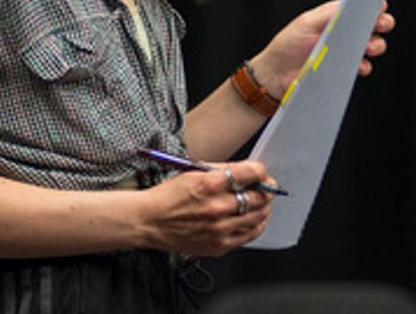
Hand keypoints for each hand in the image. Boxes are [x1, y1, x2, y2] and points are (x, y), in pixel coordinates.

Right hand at [138, 160, 273, 256]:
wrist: (149, 221)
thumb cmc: (168, 196)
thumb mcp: (193, 172)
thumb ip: (222, 170)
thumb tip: (247, 171)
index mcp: (210, 183)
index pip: (250, 173)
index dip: (261, 171)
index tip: (261, 172)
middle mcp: (216, 207)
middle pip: (259, 197)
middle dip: (266, 190)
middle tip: (266, 187)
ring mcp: (219, 229)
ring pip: (258, 217)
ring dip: (264, 207)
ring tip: (263, 203)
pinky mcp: (218, 245)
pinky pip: (249, 235)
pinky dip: (257, 225)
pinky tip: (256, 219)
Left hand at [249, 0, 395, 94]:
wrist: (276, 76)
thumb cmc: (287, 45)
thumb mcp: (307, 23)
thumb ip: (330, 13)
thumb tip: (352, 4)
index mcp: (334, 17)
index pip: (359, 7)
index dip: (372, 6)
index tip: (380, 6)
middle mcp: (342, 33)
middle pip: (370, 25)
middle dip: (381, 24)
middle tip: (381, 25)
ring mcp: (345, 52)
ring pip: (371, 45)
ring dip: (376, 45)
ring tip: (368, 47)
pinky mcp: (344, 70)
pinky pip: (363, 67)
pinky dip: (364, 66)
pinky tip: (358, 66)